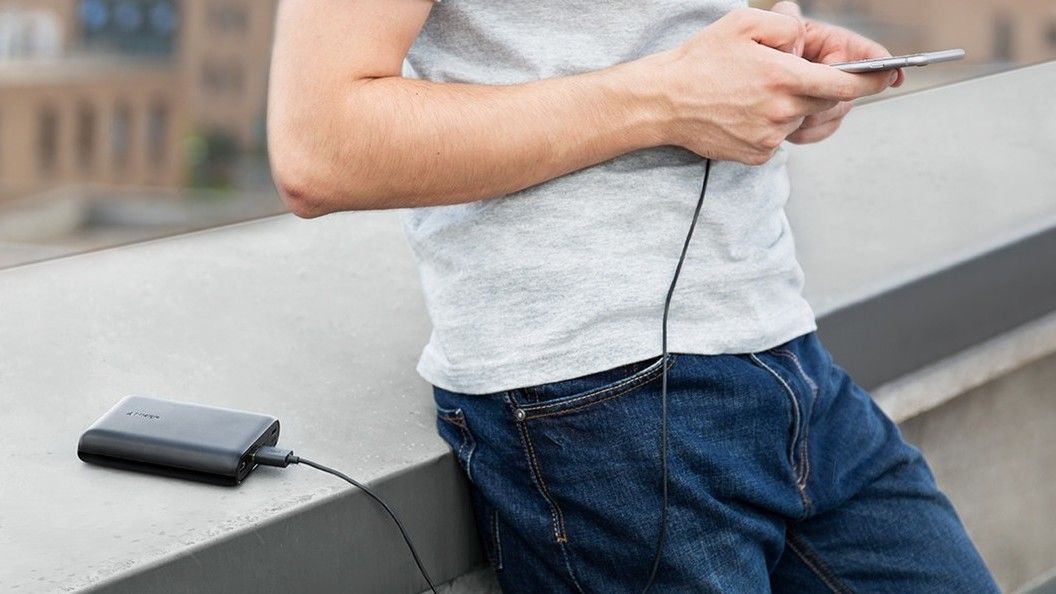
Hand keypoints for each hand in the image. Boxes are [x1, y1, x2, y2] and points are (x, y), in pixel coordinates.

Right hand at [658, 7, 893, 164]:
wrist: (662, 102)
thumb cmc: (700, 61)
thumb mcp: (744, 24)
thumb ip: (787, 27)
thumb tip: (808, 40)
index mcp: (784, 77)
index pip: (846, 84)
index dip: (873, 81)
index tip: (890, 77)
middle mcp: (782, 111)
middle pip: (825, 101)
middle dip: (821, 86)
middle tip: (793, 73)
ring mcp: (769, 137)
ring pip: (800, 119)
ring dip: (792, 104)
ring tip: (758, 91)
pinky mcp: (756, 154)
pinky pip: (779, 138)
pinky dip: (772, 123)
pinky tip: (746, 110)